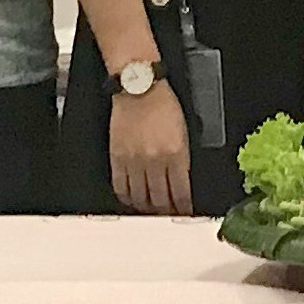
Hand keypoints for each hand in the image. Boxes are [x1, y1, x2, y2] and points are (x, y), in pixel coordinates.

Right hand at [108, 79, 193, 216]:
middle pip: (161, 200)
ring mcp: (134, 161)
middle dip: (166, 213)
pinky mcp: (117, 158)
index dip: (184, 208)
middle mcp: (155, 160)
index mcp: (176, 153)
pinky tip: (132, 201)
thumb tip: (182, 182)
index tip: (185, 214)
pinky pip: (121, 187)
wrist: (138, 88)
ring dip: (147, 209)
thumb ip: (183, 159)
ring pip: (141, 198)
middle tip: (169, 216)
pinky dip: (127, 199)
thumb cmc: (162, 103)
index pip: (181, 193)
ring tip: (152, 212)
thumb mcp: (184, 131)